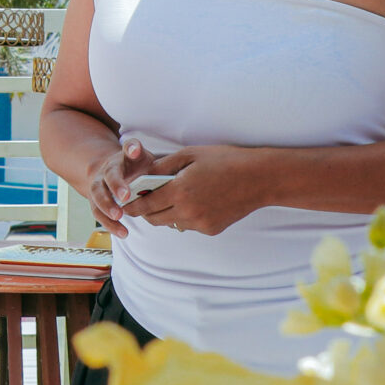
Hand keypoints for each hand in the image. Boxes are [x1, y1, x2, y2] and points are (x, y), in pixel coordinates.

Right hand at [84, 138, 154, 237]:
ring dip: (107, 206)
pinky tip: (123, 233)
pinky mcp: (96, 203)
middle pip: (108, 176)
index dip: (131, 149)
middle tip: (125, 197)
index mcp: (123, 157)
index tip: (135, 152)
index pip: (127, 148)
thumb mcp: (145, 160)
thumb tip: (169, 171)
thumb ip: (156, 164)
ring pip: (98, 196)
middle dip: (116, 186)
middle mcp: (106, 171)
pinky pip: (99, 213)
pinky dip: (110, 224)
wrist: (111, 172)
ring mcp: (98, 187)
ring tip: (119, 216)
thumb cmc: (135, 168)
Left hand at [127, 145, 268, 235]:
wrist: (260, 178)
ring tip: (172, 197)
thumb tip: (140, 177)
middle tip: (145, 199)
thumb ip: (162, 166)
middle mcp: (188, 211)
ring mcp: (201, 224)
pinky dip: (185, 216)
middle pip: (154, 219)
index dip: (131, 206)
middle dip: (146, 211)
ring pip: (171, 224)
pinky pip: (189, 226)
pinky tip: (196, 201)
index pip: (144, 206)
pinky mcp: (211, 230)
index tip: (124, 204)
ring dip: (166, 214)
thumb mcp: (190, 155)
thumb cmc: (225, 160)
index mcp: (180, 191)